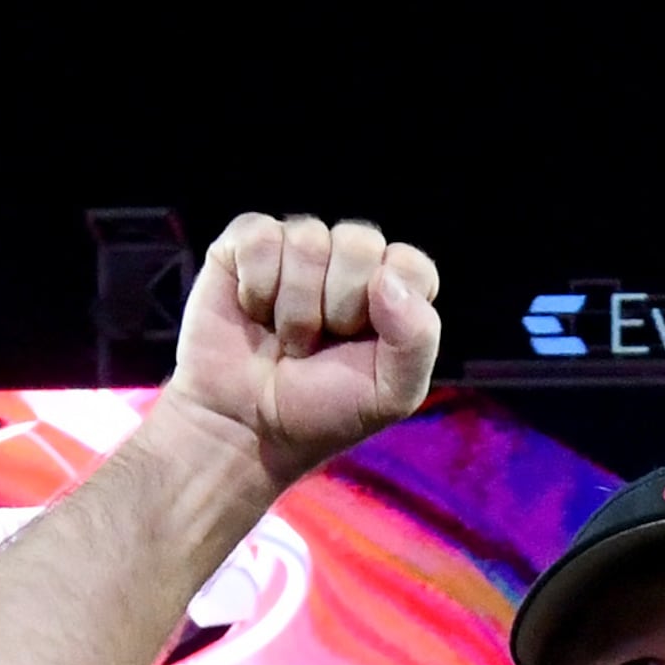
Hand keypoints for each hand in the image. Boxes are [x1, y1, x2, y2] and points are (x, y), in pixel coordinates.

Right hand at [156, 213, 441, 490]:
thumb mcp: (389, 395)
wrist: (247, 427)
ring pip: (308, 239)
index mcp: (392, 289)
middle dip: (336, 307)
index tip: (360, 346)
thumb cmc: (322, 409)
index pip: (410, 265)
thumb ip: (416, 339)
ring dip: (294, 307)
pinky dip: (257, 286)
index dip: (387, 309)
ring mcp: (298, 246)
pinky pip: (261, 237)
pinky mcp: (248, 242)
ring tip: (287, 338)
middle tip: (317, 346)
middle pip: (359, 243)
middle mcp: (348, 258)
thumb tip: (387, 277)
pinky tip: (254, 312)